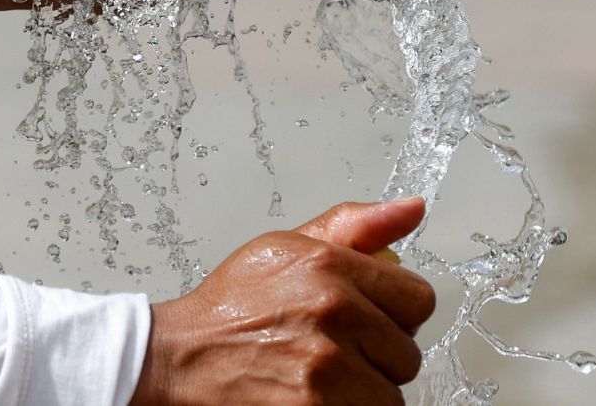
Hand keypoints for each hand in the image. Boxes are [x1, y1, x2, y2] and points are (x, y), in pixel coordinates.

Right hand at [130, 198, 433, 405]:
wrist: (178, 360)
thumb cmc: (230, 309)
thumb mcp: (285, 247)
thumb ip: (354, 227)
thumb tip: (412, 208)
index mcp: (328, 266)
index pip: (417, 298)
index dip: (395, 313)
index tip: (370, 321)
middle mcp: (332, 312)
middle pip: (406, 353)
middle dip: (376, 356)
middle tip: (334, 351)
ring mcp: (326, 367)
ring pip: (390, 395)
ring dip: (363, 392)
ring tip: (322, 378)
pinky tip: (315, 397)